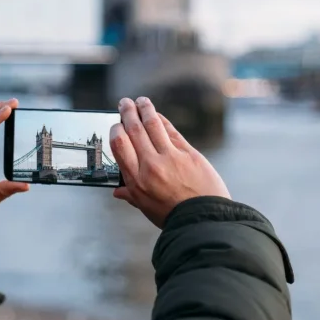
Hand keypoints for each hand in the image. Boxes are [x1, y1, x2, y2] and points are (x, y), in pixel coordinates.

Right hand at [109, 97, 229, 227]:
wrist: (204, 219)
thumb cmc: (174, 216)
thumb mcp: (147, 208)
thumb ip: (131, 195)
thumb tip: (118, 191)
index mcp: (137, 180)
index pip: (120, 146)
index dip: (116, 130)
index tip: (116, 124)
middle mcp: (151, 165)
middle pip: (135, 130)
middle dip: (128, 113)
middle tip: (124, 103)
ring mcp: (170, 157)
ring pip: (153, 125)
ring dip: (145, 109)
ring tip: (141, 101)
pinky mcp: (189, 153)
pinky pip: (172, 131)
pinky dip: (164, 120)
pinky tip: (159, 115)